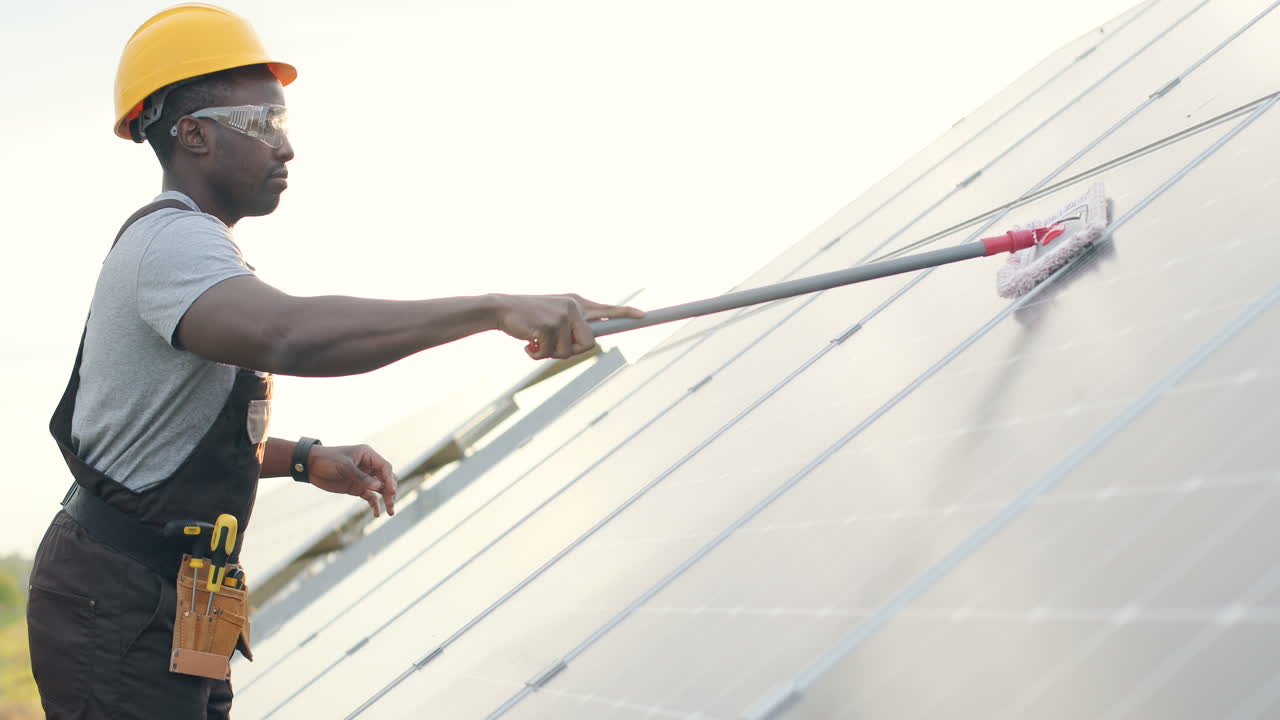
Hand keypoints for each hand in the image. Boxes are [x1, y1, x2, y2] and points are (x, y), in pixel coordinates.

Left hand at [306, 444, 397, 516]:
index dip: (390, 479)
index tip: (391, 491)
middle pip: (386, 479)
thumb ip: (361, 477)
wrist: (310, 466)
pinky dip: (375, 505)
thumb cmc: (327, 460)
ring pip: (380, 489)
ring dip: (386, 499)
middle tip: (391, 503)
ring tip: (391, 511)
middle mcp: (369, 466)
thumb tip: (378, 487)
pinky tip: (377, 514)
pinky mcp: (357, 488)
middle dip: (390, 491)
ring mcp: (364, 478)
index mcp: (368, 455)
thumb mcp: (344, 466)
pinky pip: (370, 497)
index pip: (385, 467)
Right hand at [492, 294, 644, 359]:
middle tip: (553, 347)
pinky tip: (527, 343)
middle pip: (589, 343)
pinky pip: (550, 353)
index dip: (626, 314)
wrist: (502, 309)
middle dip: (572, 352)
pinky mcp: (549, 325)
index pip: (607, 309)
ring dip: (550, 354)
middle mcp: (573, 307)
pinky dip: (536, 355)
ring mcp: (562, 315)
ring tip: (536, 341)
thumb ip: (572, 327)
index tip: (644, 315)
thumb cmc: (528, 318)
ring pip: (568, 352)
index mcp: (577, 304)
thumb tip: (588, 344)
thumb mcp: (554, 317)